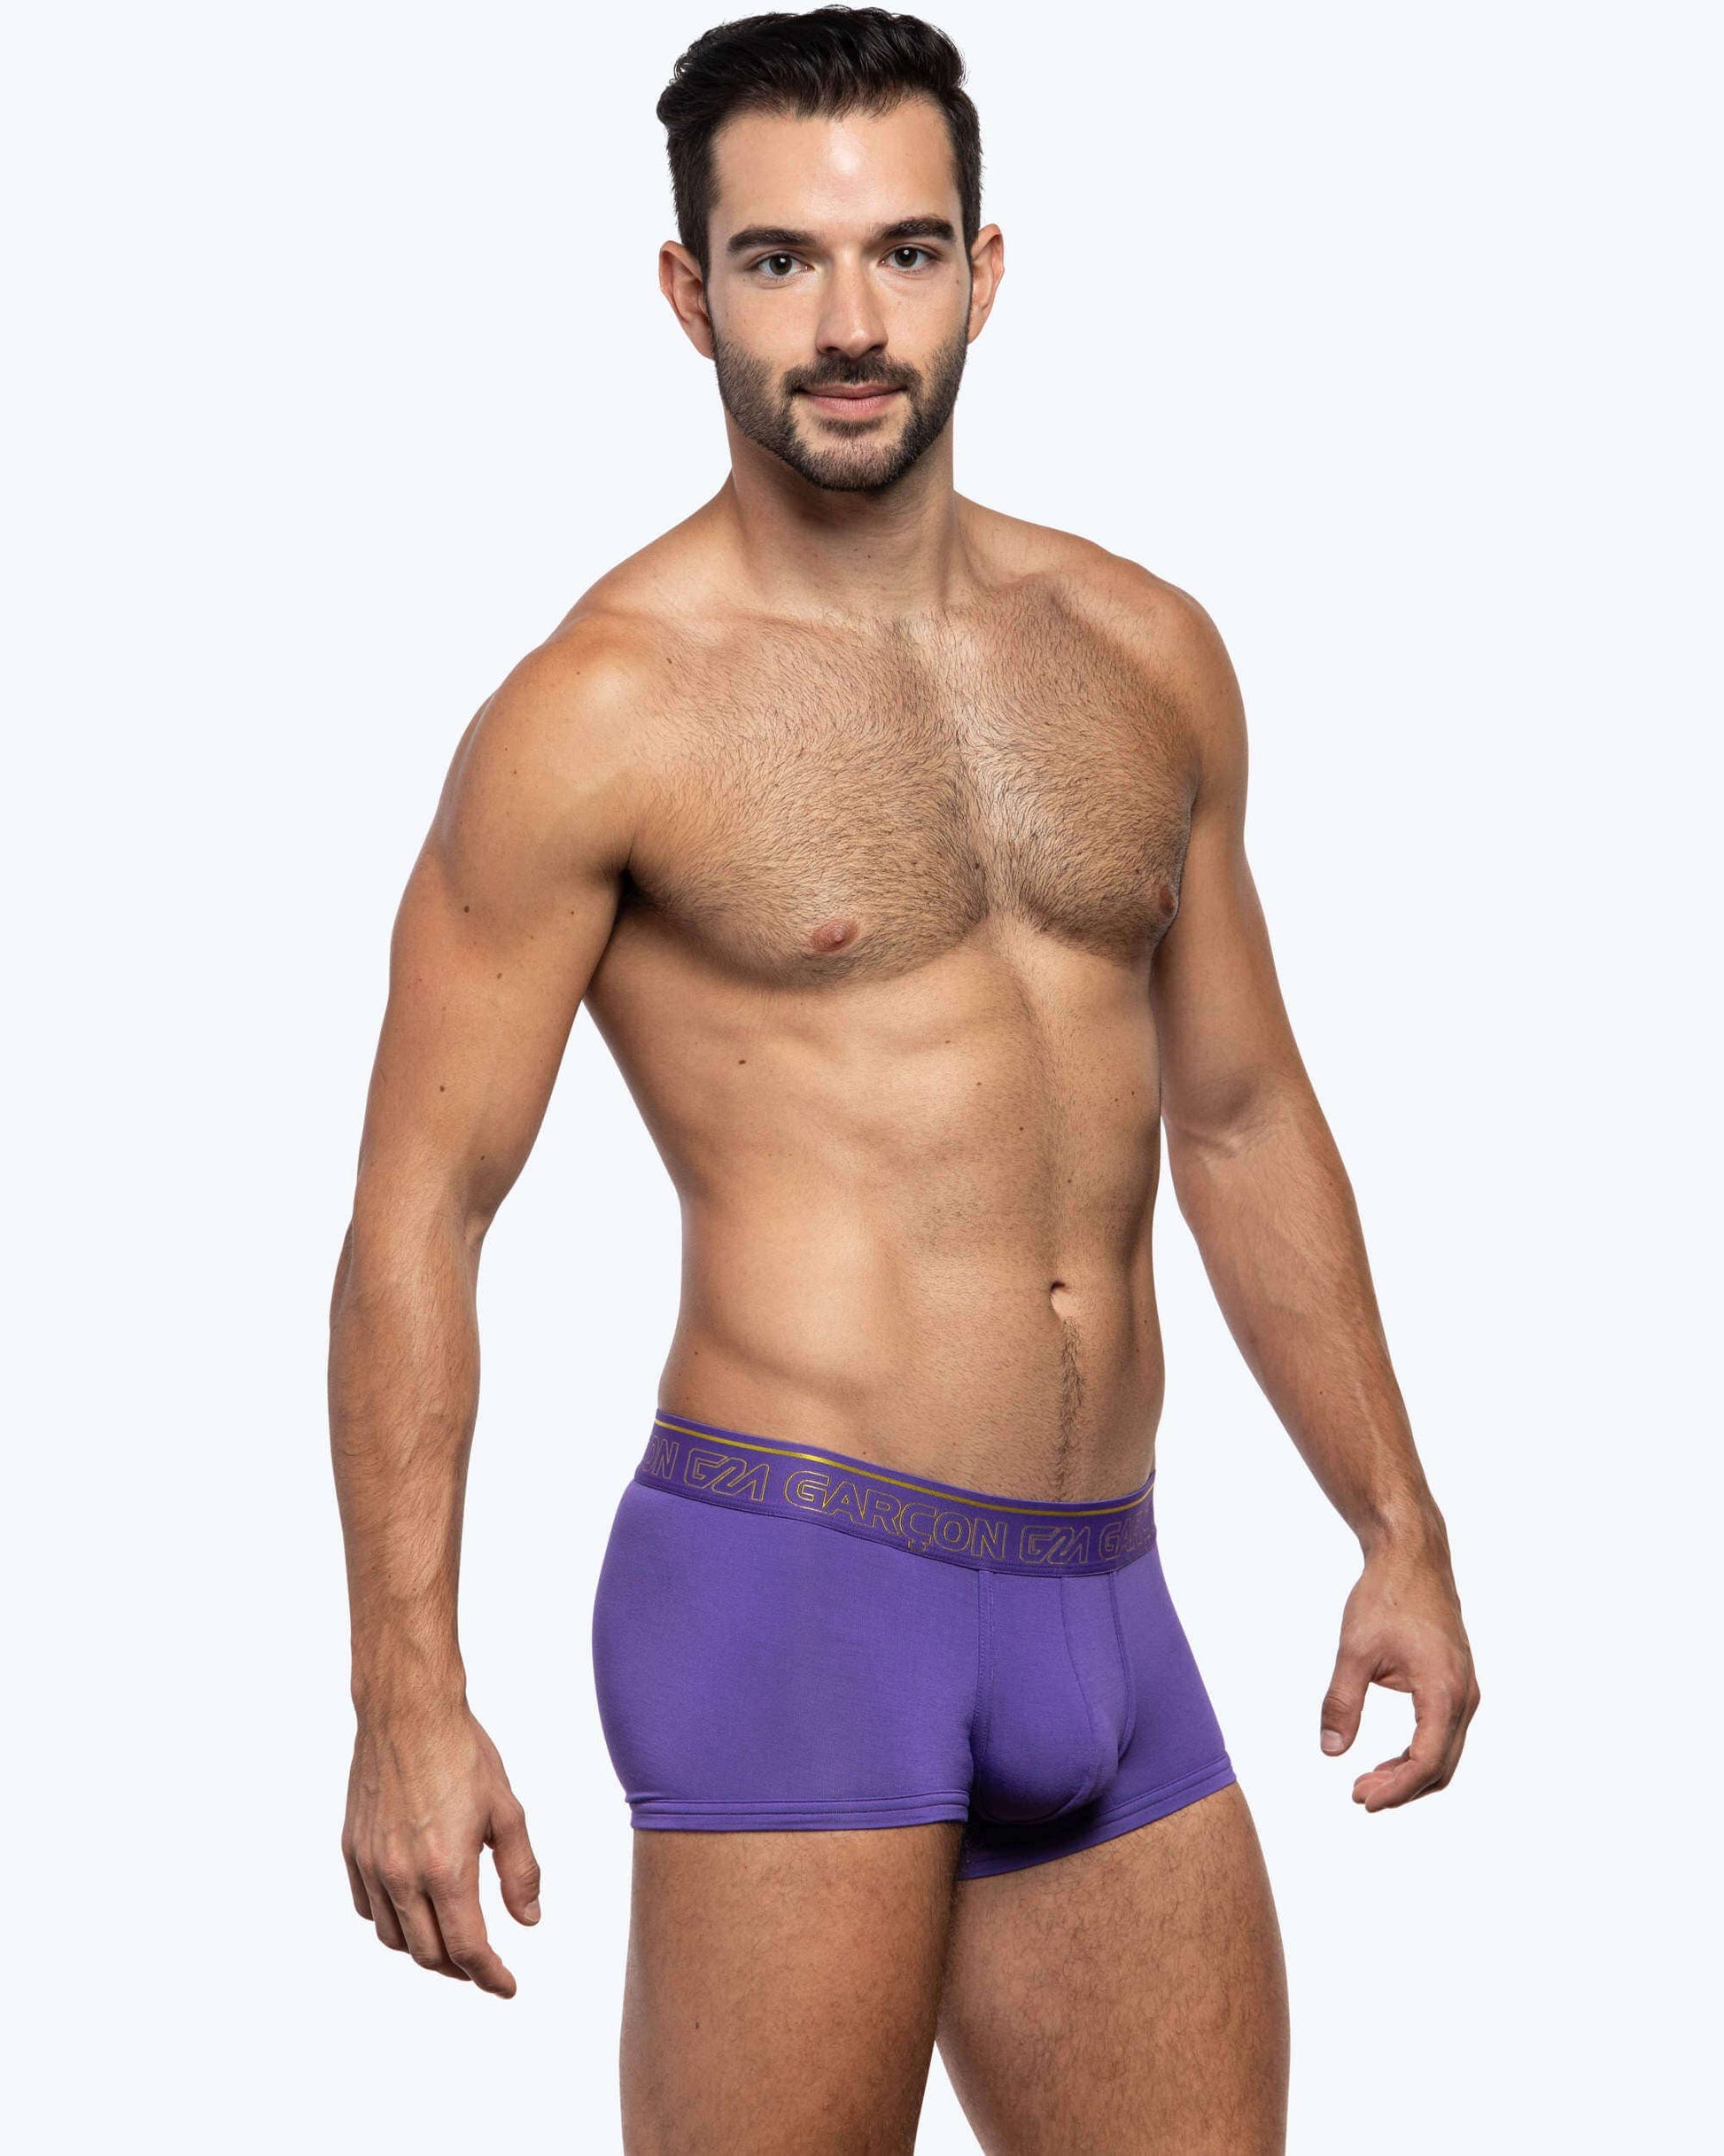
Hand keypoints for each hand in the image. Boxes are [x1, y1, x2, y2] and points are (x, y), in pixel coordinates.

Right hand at [342, 1703, 540, 1996]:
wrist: (407, 1712)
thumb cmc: (462, 1754)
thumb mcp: (506, 1810)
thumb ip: (519, 1871)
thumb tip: (528, 1921)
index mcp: (445, 1868)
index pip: (467, 1948)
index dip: (489, 1976)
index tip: (507, 1987)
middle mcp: (402, 1875)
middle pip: (428, 1953)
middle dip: (460, 1970)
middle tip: (483, 1966)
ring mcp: (371, 1864)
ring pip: (393, 1937)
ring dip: (424, 1950)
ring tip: (450, 1941)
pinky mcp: (352, 1850)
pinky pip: (367, 1908)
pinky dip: (391, 1921)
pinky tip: (413, 1910)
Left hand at [1320, 1540, 1479, 1809]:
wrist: (1412, 1557)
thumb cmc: (1385, 1597)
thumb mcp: (1354, 1650)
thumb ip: (1341, 1702)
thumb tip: (1330, 1751)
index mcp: (1444, 1690)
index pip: (1426, 1761)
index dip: (1396, 1789)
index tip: (1362, 1800)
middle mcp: (1465, 1696)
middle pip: (1441, 1767)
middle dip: (1401, 1789)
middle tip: (1358, 1796)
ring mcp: (1466, 1690)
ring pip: (1446, 1753)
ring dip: (1410, 1775)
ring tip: (1367, 1782)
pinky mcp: (1459, 1682)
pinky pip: (1446, 1734)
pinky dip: (1420, 1754)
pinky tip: (1389, 1760)